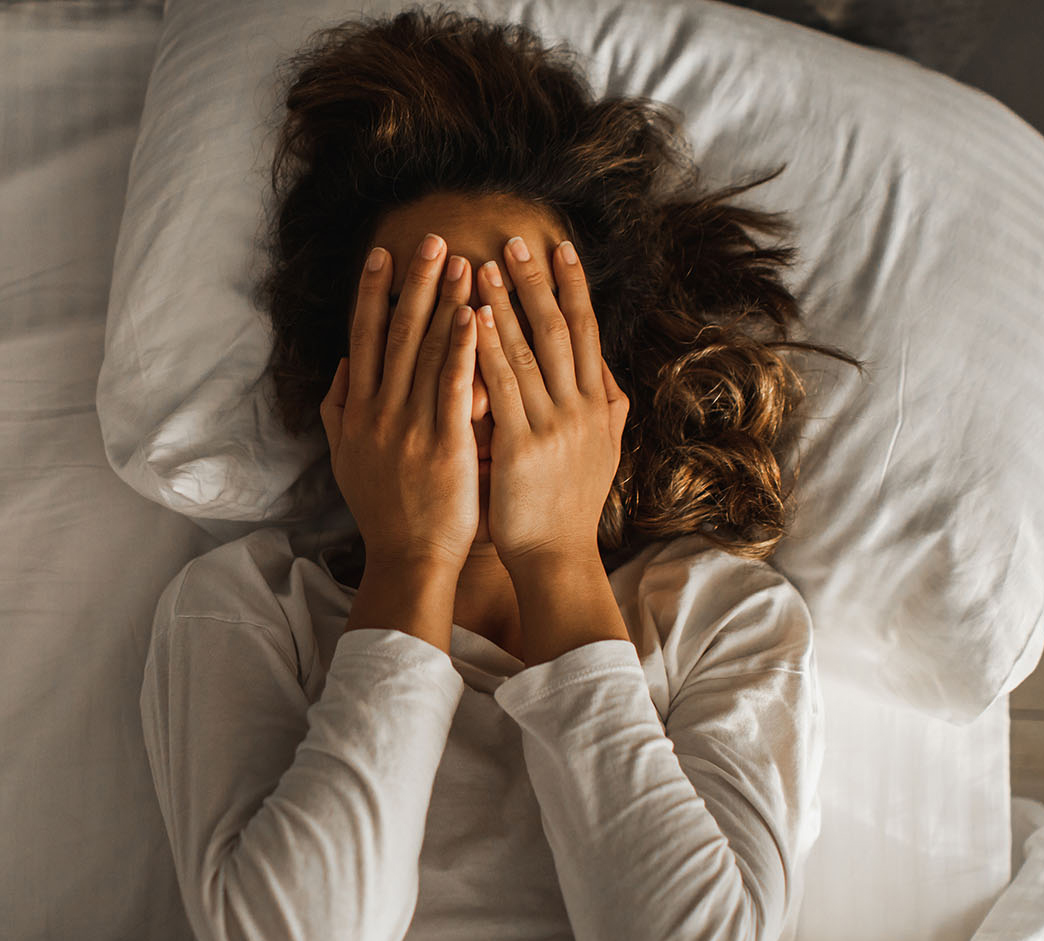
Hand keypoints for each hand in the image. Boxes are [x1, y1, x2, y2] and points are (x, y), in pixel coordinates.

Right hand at [321, 236, 480, 571]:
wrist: (408, 557)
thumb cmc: (383, 510)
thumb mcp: (346, 458)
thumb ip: (339, 410)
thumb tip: (342, 367)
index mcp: (358, 411)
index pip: (363, 339)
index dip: (371, 294)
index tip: (382, 255)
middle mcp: (379, 411)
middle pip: (394, 333)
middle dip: (414, 283)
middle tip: (431, 239)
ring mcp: (410, 426)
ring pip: (426, 352)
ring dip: (444, 302)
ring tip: (462, 261)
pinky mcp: (445, 444)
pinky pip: (454, 387)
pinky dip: (462, 348)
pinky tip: (474, 315)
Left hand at [473, 236, 628, 573]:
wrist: (557, 557)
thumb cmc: (568, 507)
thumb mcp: (601, 452)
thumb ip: (606, 410)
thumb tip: (609, 374)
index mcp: (596, 404)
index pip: (587, 332)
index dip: (574, 288)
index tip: (560, 248)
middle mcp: (581, 408)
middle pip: (561, 329)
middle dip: (537, 282)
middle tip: (517, 239)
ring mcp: (554, 426)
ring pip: (530, 351)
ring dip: (506, 304)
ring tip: (483, 265)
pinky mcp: (523, 447)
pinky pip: (504, 388)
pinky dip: (489, 350)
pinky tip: (473, 319)